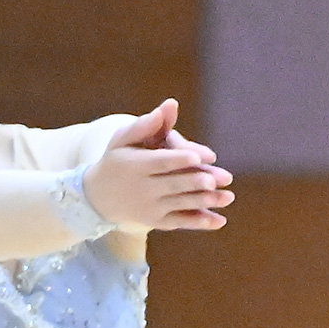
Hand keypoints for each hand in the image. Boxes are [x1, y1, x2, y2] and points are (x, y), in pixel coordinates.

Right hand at [83, 99, 233, 234]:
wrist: (99, 197)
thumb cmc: (116, 160)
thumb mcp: (122, 139)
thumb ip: (145, 124)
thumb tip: (170, 105)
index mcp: (135, 166)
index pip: (160, 162)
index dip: (179, 159)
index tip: (198, 156)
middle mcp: (143, 189)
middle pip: (174, 184)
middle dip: (196, 182)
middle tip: (218, 179)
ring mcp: (151, 208)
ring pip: (181, 204)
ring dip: (206, 202)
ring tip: (228, 196)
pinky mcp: (157, 221)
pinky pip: (181, 221)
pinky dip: (200, 222)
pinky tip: (220, 220)